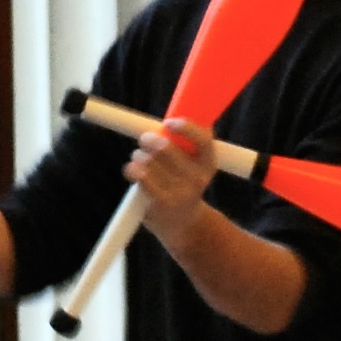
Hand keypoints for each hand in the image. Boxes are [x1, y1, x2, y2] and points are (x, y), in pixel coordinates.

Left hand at [125, 119, 216, 250]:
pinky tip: (133, 170)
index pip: (202, 139)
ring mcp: (179, 193)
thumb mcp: (196, 165)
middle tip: (145, 139)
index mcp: (208, 164)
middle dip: (149, 139)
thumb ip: (187, 143)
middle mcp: (196, 179)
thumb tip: (173, 115)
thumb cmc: (186, 184)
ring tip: (139, 158)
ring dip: (138, 155)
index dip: (185, 127)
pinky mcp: (160, 204)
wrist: (185, 226)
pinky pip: (140, 177)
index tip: (168, 122)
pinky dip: (132, 169)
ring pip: (148, 160)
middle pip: (165, 147)